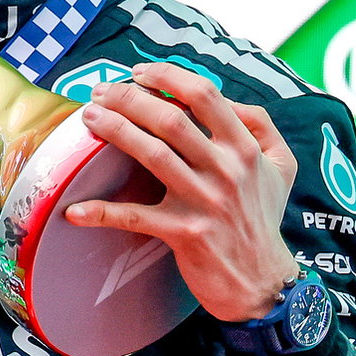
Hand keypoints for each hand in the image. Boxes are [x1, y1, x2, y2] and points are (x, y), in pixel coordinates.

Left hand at [63, 61, 300, 322]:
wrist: (264, 283)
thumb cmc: (263, 217)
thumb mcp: (281, 165)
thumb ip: (260, 124)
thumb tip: (224, 98)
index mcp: (245, 148)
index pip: (204, 95)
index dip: (168, 76)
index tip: (137, 72)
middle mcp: (227, 170)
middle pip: (171, 120)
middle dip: (129, 99)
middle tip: (99, 92)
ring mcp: (205, 201)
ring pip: (153, 155)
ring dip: (115, 131)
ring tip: (88, 119)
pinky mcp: (185, 233)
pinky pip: (136, 217)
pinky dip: (102, 213)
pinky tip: (74, 210)